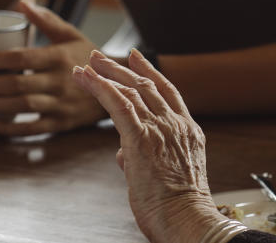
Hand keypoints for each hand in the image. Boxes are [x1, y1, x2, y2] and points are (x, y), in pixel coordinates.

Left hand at [0, 0, 106, 135]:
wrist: (116, 85)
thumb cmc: (87, 57)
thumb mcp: (71, 34)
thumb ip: (45, 20)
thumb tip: (22, 2)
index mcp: (58, 57)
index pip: (20, 58)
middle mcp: (59, 81)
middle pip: (16, 83)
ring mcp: (60, 104)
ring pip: (21, 106)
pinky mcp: (61, 122)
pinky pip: (32, 128)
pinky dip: (10, 128)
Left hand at [73, 50, 224, 241]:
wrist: (188, 219)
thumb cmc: (179, 207)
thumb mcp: (169, 174)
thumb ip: (146, 157)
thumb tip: (123, 154)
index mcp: (188, 130)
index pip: (168, 92)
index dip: (150, 72)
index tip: (136, 59)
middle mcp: (176, 124)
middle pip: (147, 86)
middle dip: (121, 68)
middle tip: (101, 57)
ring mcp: (160, 129)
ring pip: (131, 91)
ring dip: (106, 75)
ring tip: (88, 65)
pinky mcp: (141, 138)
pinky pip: (118, 105)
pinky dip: (101, 88)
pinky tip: (87, 79)